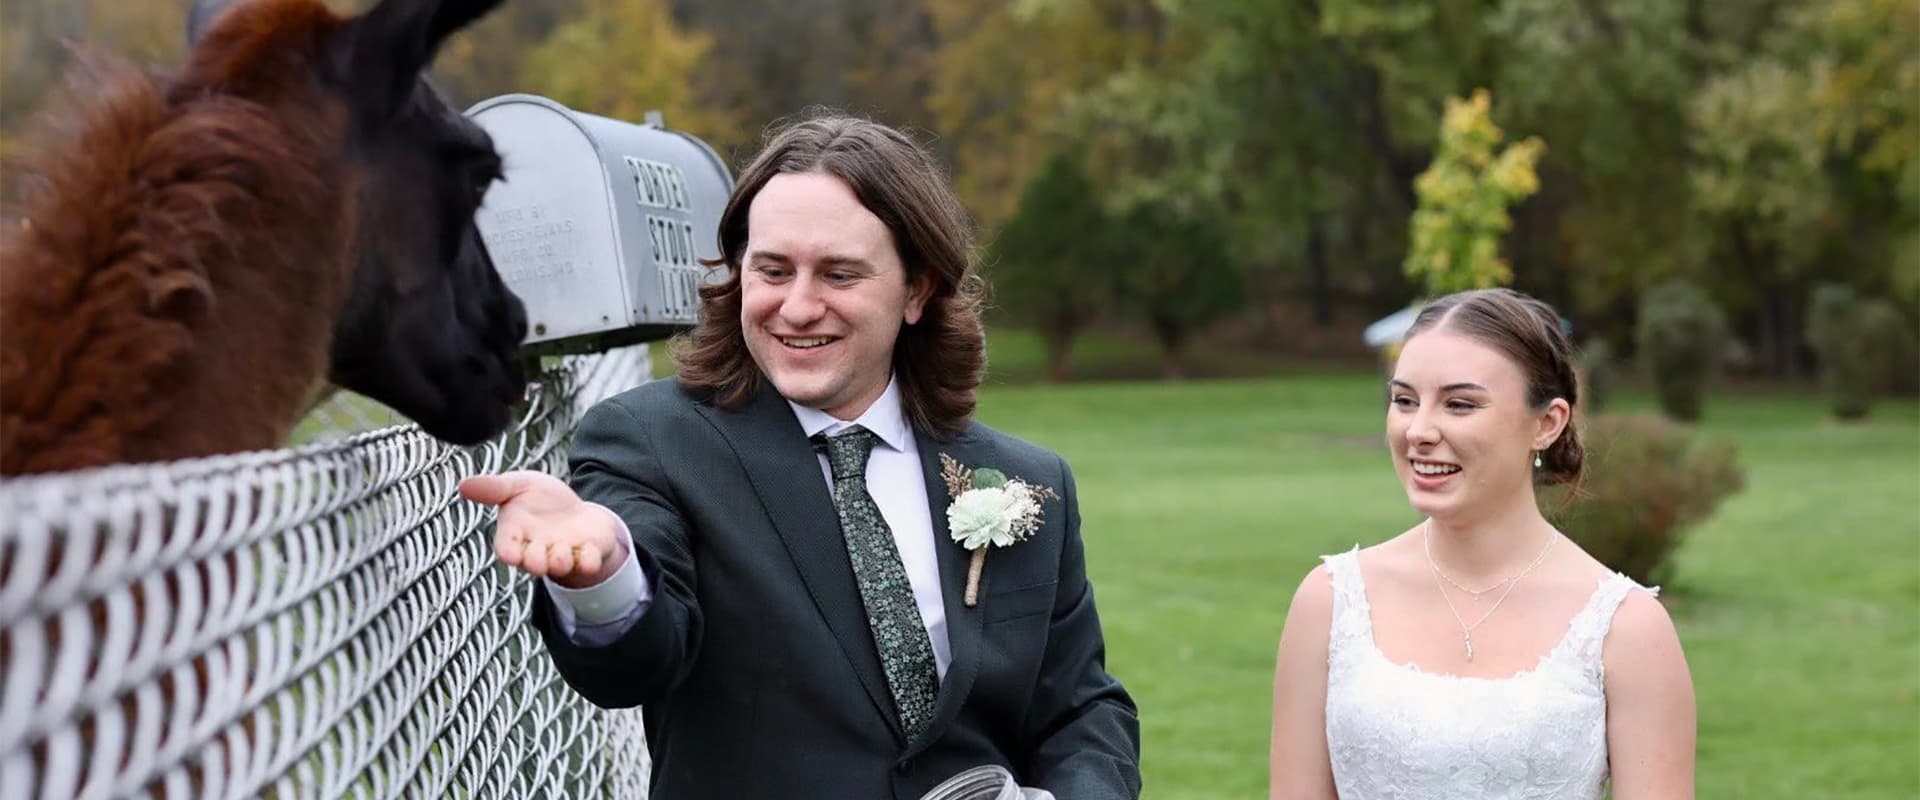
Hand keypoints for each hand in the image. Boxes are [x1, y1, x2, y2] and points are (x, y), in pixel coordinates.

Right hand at [458, 470, 627, 588]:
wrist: (576, 510)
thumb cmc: (540, 499)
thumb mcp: (519, 485)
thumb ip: (494, 488)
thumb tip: (462, 485)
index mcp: (516, 535)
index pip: (506, 549)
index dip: (508, 552)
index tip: (510, 554)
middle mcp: (538, 551)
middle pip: (532, 563)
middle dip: (535, 561)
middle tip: (538, 554)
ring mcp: (564, 556)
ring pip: (560, 566)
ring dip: (561, 560)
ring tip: (562, 548)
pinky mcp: (588, 555)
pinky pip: (589, 563)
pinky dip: (590, 558)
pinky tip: (589, 547)